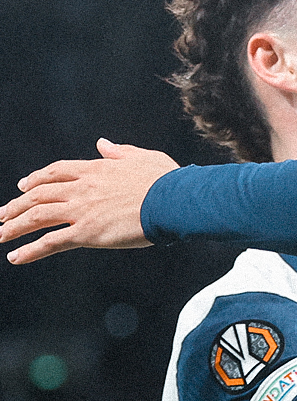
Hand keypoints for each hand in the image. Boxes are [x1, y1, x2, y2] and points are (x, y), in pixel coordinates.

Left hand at [0, 138, 178, 263]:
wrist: (174, 200)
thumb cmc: (166, 180)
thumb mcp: (143, 157)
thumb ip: (119, 151)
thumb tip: (102, 143)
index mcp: (96, 169)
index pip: (56, 172)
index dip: (36, 179)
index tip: (22, 186)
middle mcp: (82, 188)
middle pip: (38, 194)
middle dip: (15, 205)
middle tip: (1, 214)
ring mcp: (82, 210)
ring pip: (37, 216)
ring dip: (14, 226)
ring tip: (0, 235)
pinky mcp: (87, 233)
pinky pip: (50, 243)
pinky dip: (30, 251)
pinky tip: (15, 257)